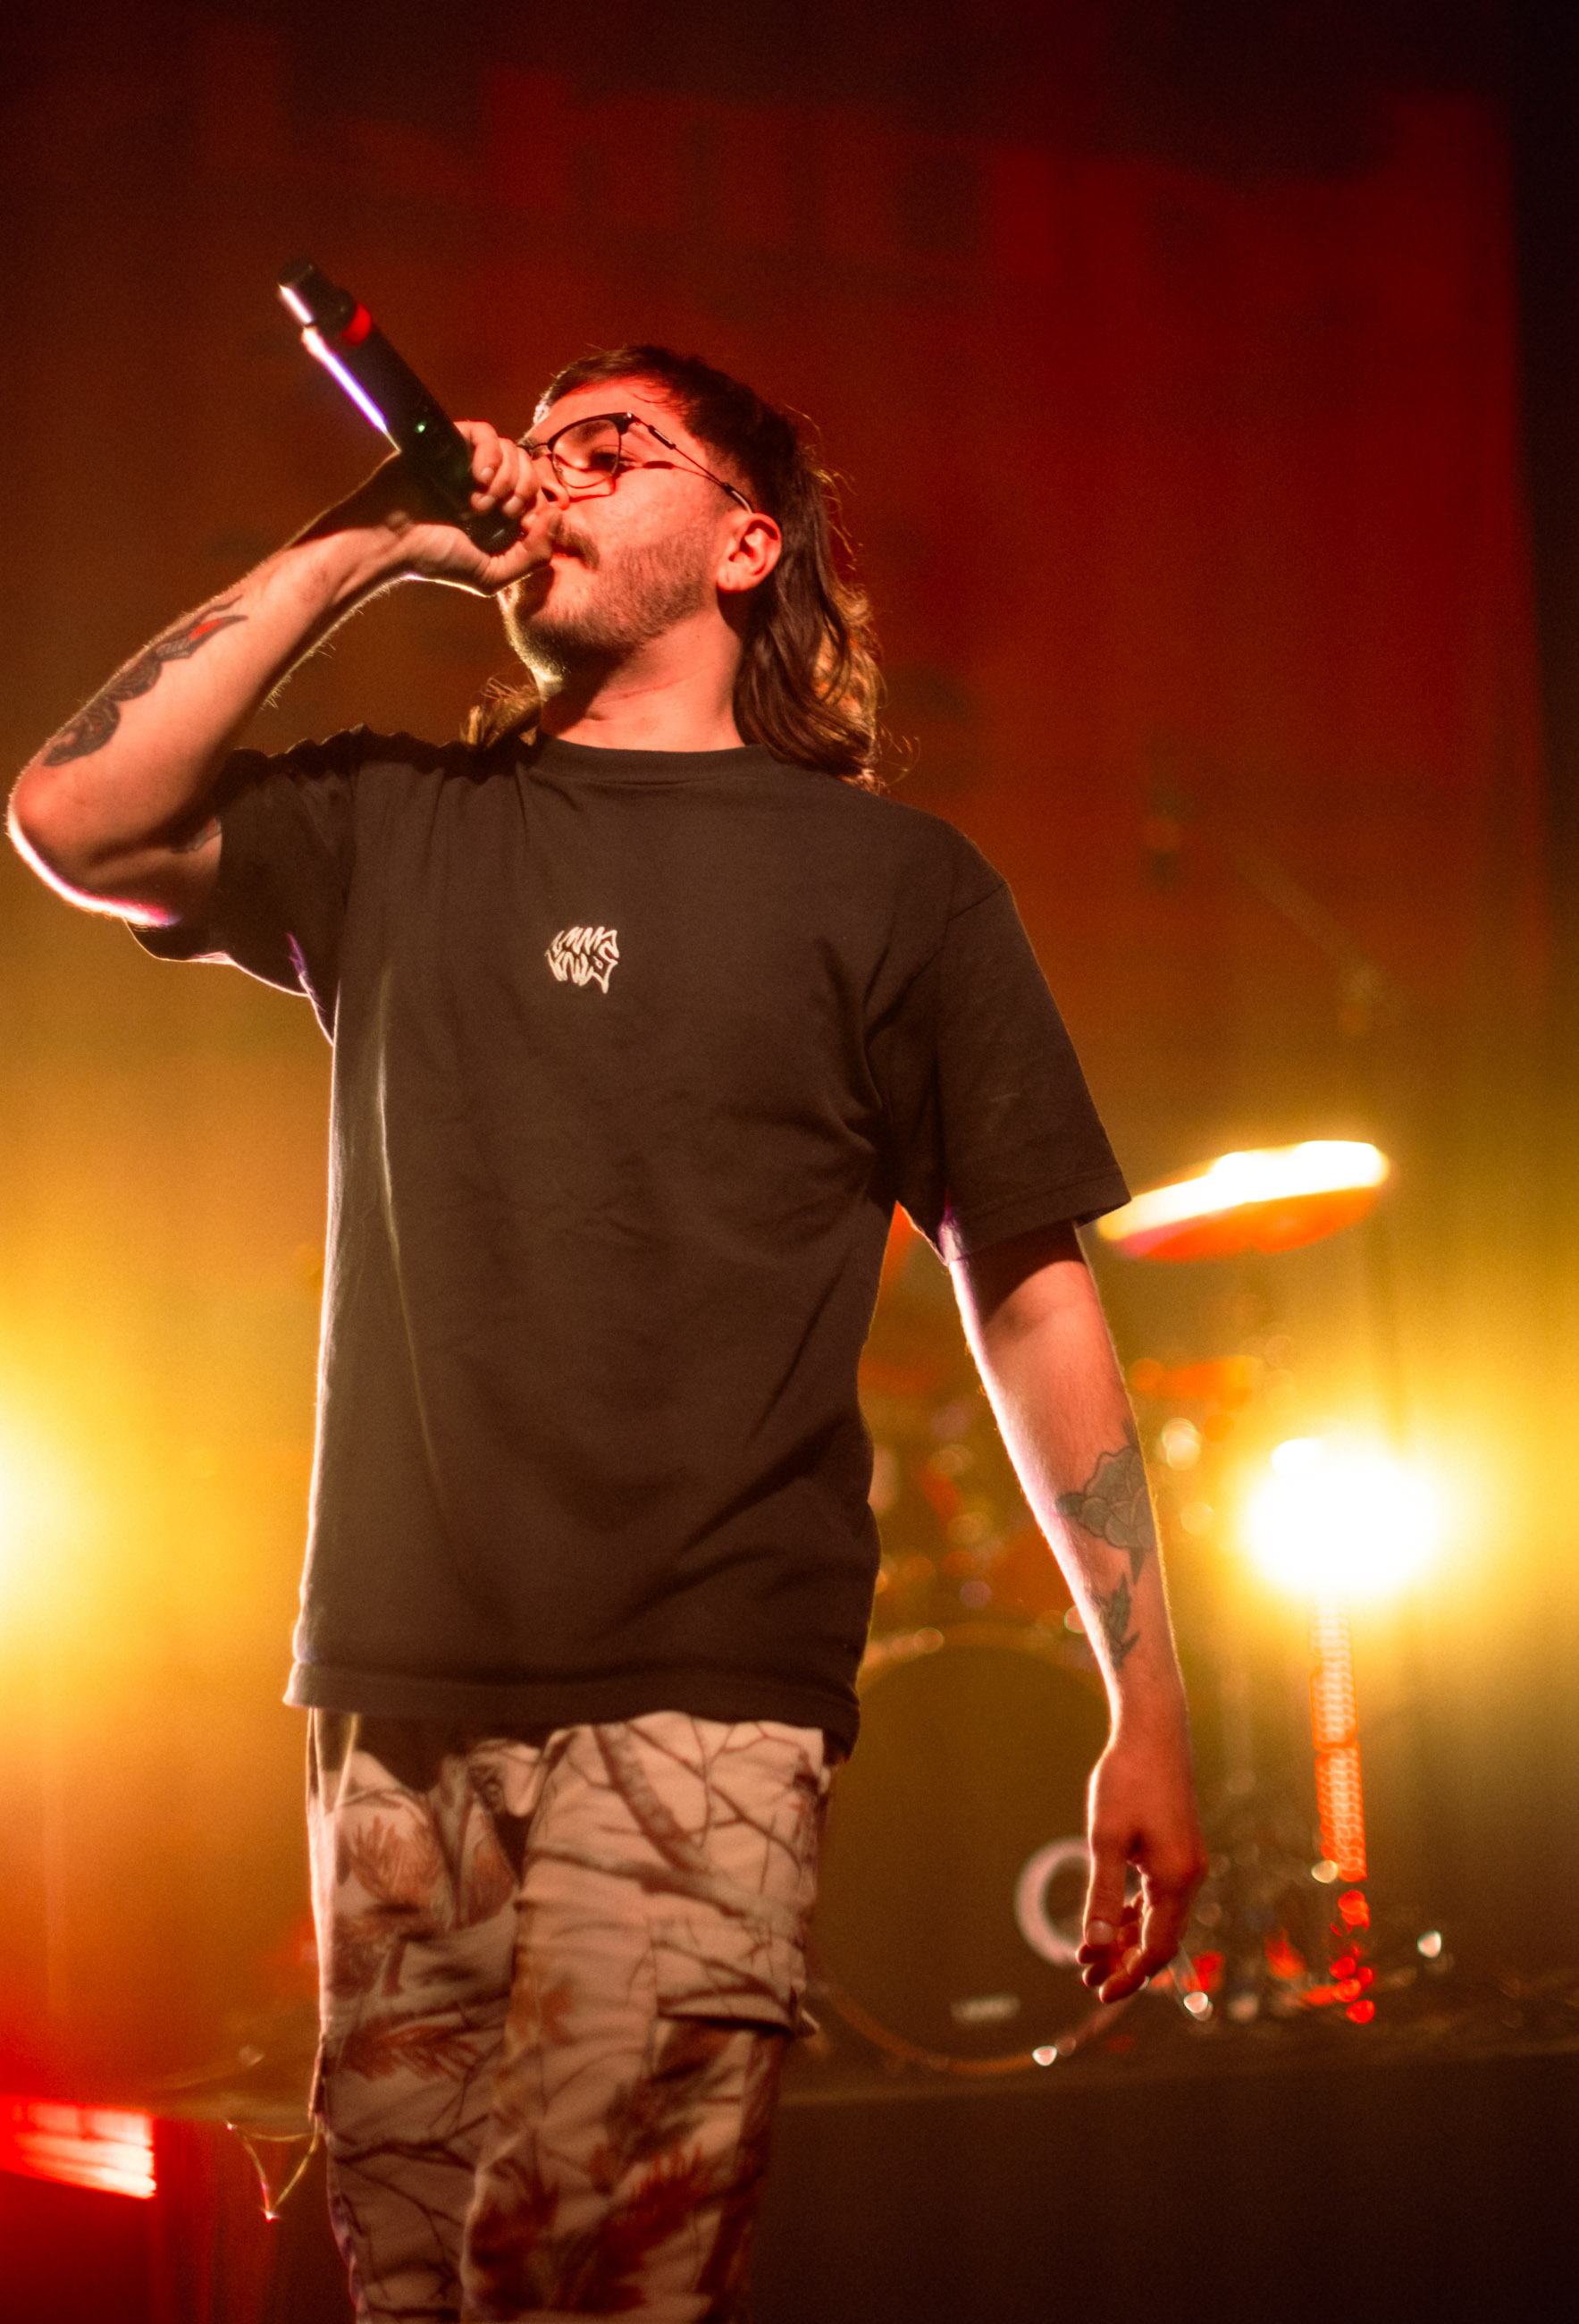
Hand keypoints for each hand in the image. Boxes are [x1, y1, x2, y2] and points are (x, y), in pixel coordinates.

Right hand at [327, 421, 556, 594]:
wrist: (389, 541)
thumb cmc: (434, 558)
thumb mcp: (492, 574)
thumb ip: (533, 557)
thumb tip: (557, 518)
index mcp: (501, 511)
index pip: (541, 494)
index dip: (539, 508)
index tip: (519, 526)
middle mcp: (489, 484)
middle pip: (531, 469)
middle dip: (523, 493)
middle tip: (498, 514)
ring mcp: (470, 461)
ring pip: (513, 450)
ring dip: (505, 479)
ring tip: (478, 503)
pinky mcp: (451, 442)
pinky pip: (486, 432)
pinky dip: (490, 454)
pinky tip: (477, 478)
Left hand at [1077, 1719, 1206, 2003]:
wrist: (1153, 1732)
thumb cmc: (1127, 1779)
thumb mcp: (1106, 1838)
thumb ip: (1102, 1895)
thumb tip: (1095, 1947)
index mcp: (1176, 1880)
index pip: (1157, 1949)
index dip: (1128, 1975)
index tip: (1097, 1990)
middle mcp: (1189, 1877)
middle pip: (1161, 1940)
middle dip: (1125, 1963)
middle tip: (1085, 1978)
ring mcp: (1186, 1865)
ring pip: (1159, 1919)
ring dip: (1127, 1939)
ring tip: (1088, 1955)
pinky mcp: (1177, 1852)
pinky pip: (1158, 1897)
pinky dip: (1134, 1914)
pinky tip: (1110, 1922)